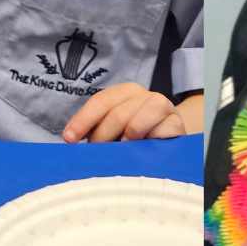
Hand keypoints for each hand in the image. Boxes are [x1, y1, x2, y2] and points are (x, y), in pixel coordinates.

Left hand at [62, 82, 189, 141]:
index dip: (83, 120)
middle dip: (103, 137)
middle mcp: (144, 95)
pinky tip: (145, 150)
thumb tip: (73, 142)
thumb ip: (96, 131)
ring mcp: (163, 108)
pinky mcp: (176, 124)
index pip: (101, 101)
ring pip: (135, 123)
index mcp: (125, 93)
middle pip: (116, 114)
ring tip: (124, 149)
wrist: (171, 142)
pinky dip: (148, 143)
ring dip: (125, 140)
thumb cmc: (136, 138)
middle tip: (101, 153)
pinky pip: (158, 133)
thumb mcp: (113, 131)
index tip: (69, 139)